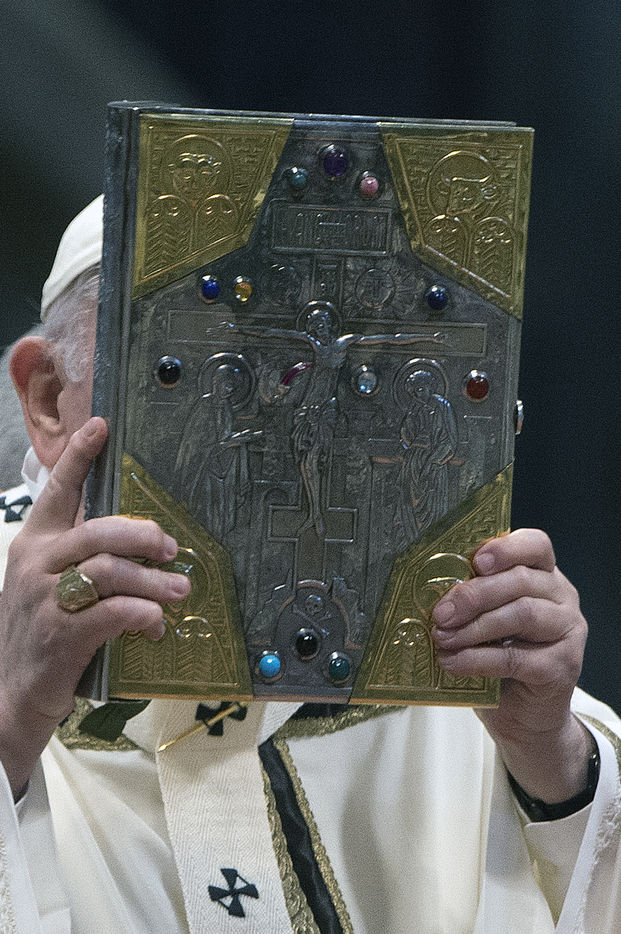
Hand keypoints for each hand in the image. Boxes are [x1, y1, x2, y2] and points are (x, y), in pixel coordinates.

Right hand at [0, 417, 189, 795]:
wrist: (10, 697)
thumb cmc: (40, 635)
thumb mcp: (48, 587)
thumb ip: (80, 560)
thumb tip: (138, 542)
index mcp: (33, 545)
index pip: (56, 492)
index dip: (78, 458)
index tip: (99, 427)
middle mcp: (35, 566)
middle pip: (97, 532)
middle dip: (141, 534)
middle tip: (170, 546)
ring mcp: (45, 602)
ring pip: (110, 571)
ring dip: (153, 580)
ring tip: (180, 590)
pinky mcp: (62, 637)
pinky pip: (114, 613)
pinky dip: (144, 615)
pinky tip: (157, 624)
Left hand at [431, 529, 592, 802]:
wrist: (524, 716)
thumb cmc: (499, 659)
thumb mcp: (484, 621)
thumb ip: (471, 601)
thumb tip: (429, 592)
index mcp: (543, 575)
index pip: (536, 545)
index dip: (507, 548)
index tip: (477, 560)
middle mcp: (562, 598)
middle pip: (521, 581)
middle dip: (474, 595)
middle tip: (440, 613)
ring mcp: (567, 632)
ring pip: (522, 615)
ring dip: (475, 627)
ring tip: (442, 638)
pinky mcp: (562, 667)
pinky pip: (516, 658)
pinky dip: (478, 659)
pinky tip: (452, 663)